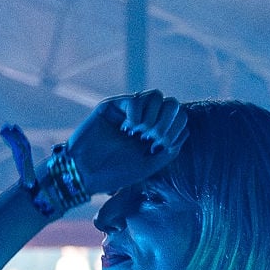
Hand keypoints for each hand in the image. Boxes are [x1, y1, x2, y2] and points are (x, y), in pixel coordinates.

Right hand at [67, 91, 188, 196]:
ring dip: (153, 115)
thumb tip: (184, 131)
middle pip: (171, 103)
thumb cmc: (115, 174)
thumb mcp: (149, 166)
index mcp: (154, 134)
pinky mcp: (113, 106)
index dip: (176, 128)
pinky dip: (136, 114)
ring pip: (156, 95)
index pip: (179, 117)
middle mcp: (144, 120)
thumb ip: (169, 150)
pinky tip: (127, 128)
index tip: (160, 146)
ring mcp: (128, 111)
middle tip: (152, 138)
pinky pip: (135, 99)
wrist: (85, 174)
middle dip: (167, 121)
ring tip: (140, 132)